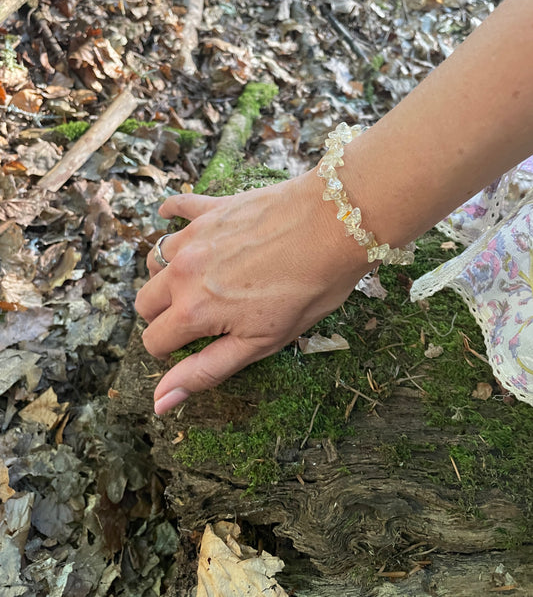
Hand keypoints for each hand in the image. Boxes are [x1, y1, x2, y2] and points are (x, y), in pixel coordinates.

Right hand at [134, 170, 371, 414]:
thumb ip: (205, 371)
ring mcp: (194, 236)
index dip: (172, 351)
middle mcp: (183, 271)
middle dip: (164, 316)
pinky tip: (172, 217)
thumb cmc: (307, 290)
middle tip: (200, 318)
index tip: (198, 345)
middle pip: (146, 301)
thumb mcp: (259, 343)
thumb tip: (160, 402)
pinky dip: (171, 215)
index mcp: (193, 310)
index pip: (153, 341)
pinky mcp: (211, 208)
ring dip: (168, 275)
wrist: (334, 227)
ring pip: (156, 260)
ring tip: (199, 279)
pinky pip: (176, 208)